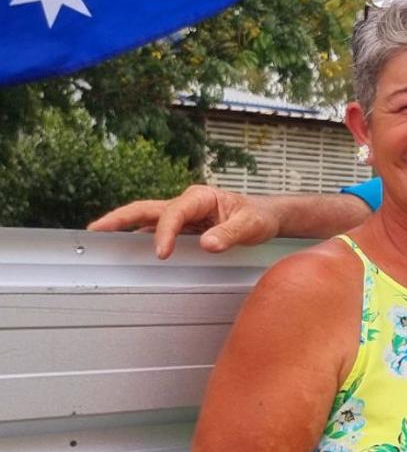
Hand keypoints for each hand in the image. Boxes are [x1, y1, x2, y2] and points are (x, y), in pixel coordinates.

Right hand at [87, 185, 279, 258]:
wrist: (265, 217)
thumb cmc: (258, 217)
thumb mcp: (251, 225)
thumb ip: (230, 234)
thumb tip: (207, 245)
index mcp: (200, 197)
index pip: (174, 213)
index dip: (165, 233)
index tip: (162, 254)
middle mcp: (186, 204)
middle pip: (146, 209)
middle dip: (120, 218)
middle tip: (96, 231)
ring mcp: (182, 216)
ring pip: (147, 220)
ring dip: (123, 228)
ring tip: (99, 241)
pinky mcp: (183, 229)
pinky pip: (157, 233)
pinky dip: (141, 240)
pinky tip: (127, 252)